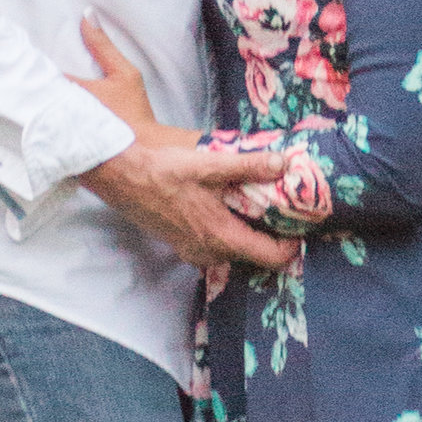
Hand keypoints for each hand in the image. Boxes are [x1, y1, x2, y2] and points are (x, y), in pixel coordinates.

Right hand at [70, 14, 285, 265]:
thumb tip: (285, 163)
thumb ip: (248, 165)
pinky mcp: (177, 240)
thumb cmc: (160, 169)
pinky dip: (226, 229)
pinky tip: (225, 204)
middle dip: (272, 236)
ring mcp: (190, 249)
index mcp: (220, 236)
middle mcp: (207, 251)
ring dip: (247, 232)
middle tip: (286, 210)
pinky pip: (212, 243)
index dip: (293, 245)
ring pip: (231, 249)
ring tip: (260, 205)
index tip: (304, 225)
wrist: (116, 173)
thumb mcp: (208, 163)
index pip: (271, 257)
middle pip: (253, 255)